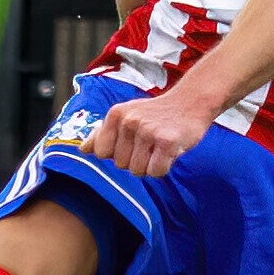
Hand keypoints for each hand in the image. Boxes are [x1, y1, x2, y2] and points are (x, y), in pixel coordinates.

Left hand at [87, 90, 213, 177]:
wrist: (191, 102)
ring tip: (159, 147)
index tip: (131, 142)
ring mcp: (148, 131)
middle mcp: (129, 121)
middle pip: (120, 165)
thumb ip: (103, 133)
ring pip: (137, 171)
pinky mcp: (166, 141)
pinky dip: (163, 167)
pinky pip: (156, 172)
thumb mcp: (126, 116)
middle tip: (150, 143)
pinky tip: (169, 152)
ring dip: (149, 165)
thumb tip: (82, 149)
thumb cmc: (156, 114)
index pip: (101, 153)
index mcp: (115, 114)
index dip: (116, 153)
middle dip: (135, 160)